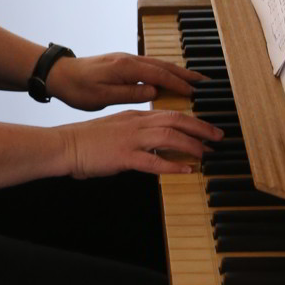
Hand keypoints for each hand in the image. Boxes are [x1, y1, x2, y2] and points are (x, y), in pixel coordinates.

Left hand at [44, 52, 206, 111]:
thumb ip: (129, 93)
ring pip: (158, 64)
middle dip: (185, 74)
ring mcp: (126, 59)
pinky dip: (165, 71)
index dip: (178, 84)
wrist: (60, 74)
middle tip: (205, 82)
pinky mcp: (122, 63)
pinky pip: (150, 65)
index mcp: (125, 67)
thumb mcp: (102, 96)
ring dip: (177, 71)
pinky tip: (171, 78)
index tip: (195, 93)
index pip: (158, 74)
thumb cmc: (78, 88)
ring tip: (194, 79)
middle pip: (163, 65)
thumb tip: (154, 91)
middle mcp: (128, 60)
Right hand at [57, 109, 222, 178]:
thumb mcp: (116, 128)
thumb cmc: (88, 140)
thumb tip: (155, 142)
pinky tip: (186, 170)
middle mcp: (136, 123)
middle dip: (201, 128)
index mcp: (135, 116)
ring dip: (191, 145)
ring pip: (169, 136)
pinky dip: (173, 165)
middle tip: (218, 137)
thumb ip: (136, 132)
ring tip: (205, 154)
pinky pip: (154, 160)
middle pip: (176, 120)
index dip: (193, 121)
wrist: (66, 145)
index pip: (170, 113)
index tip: (208, 128)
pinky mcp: (124, 156)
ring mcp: (131, 139)